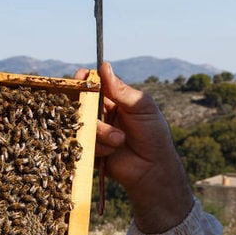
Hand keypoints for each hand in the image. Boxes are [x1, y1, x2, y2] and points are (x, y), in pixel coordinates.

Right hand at [75, 63, 193, 233]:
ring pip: (83, 124)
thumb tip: (104, 66)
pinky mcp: (89, 149)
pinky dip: (98, 146)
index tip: (82, 76)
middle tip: (99, 112)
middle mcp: (101, 113)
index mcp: (114, 99)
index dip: (85, 79)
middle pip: (83, 102)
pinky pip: (83, 143)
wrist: (152, 168)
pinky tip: (112, 152)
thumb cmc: (153, 134)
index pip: (95, 84)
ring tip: (120, 140)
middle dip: (90, 107)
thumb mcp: (141, 107)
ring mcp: (94, 131)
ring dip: (101, 132)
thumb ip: (122, 90)